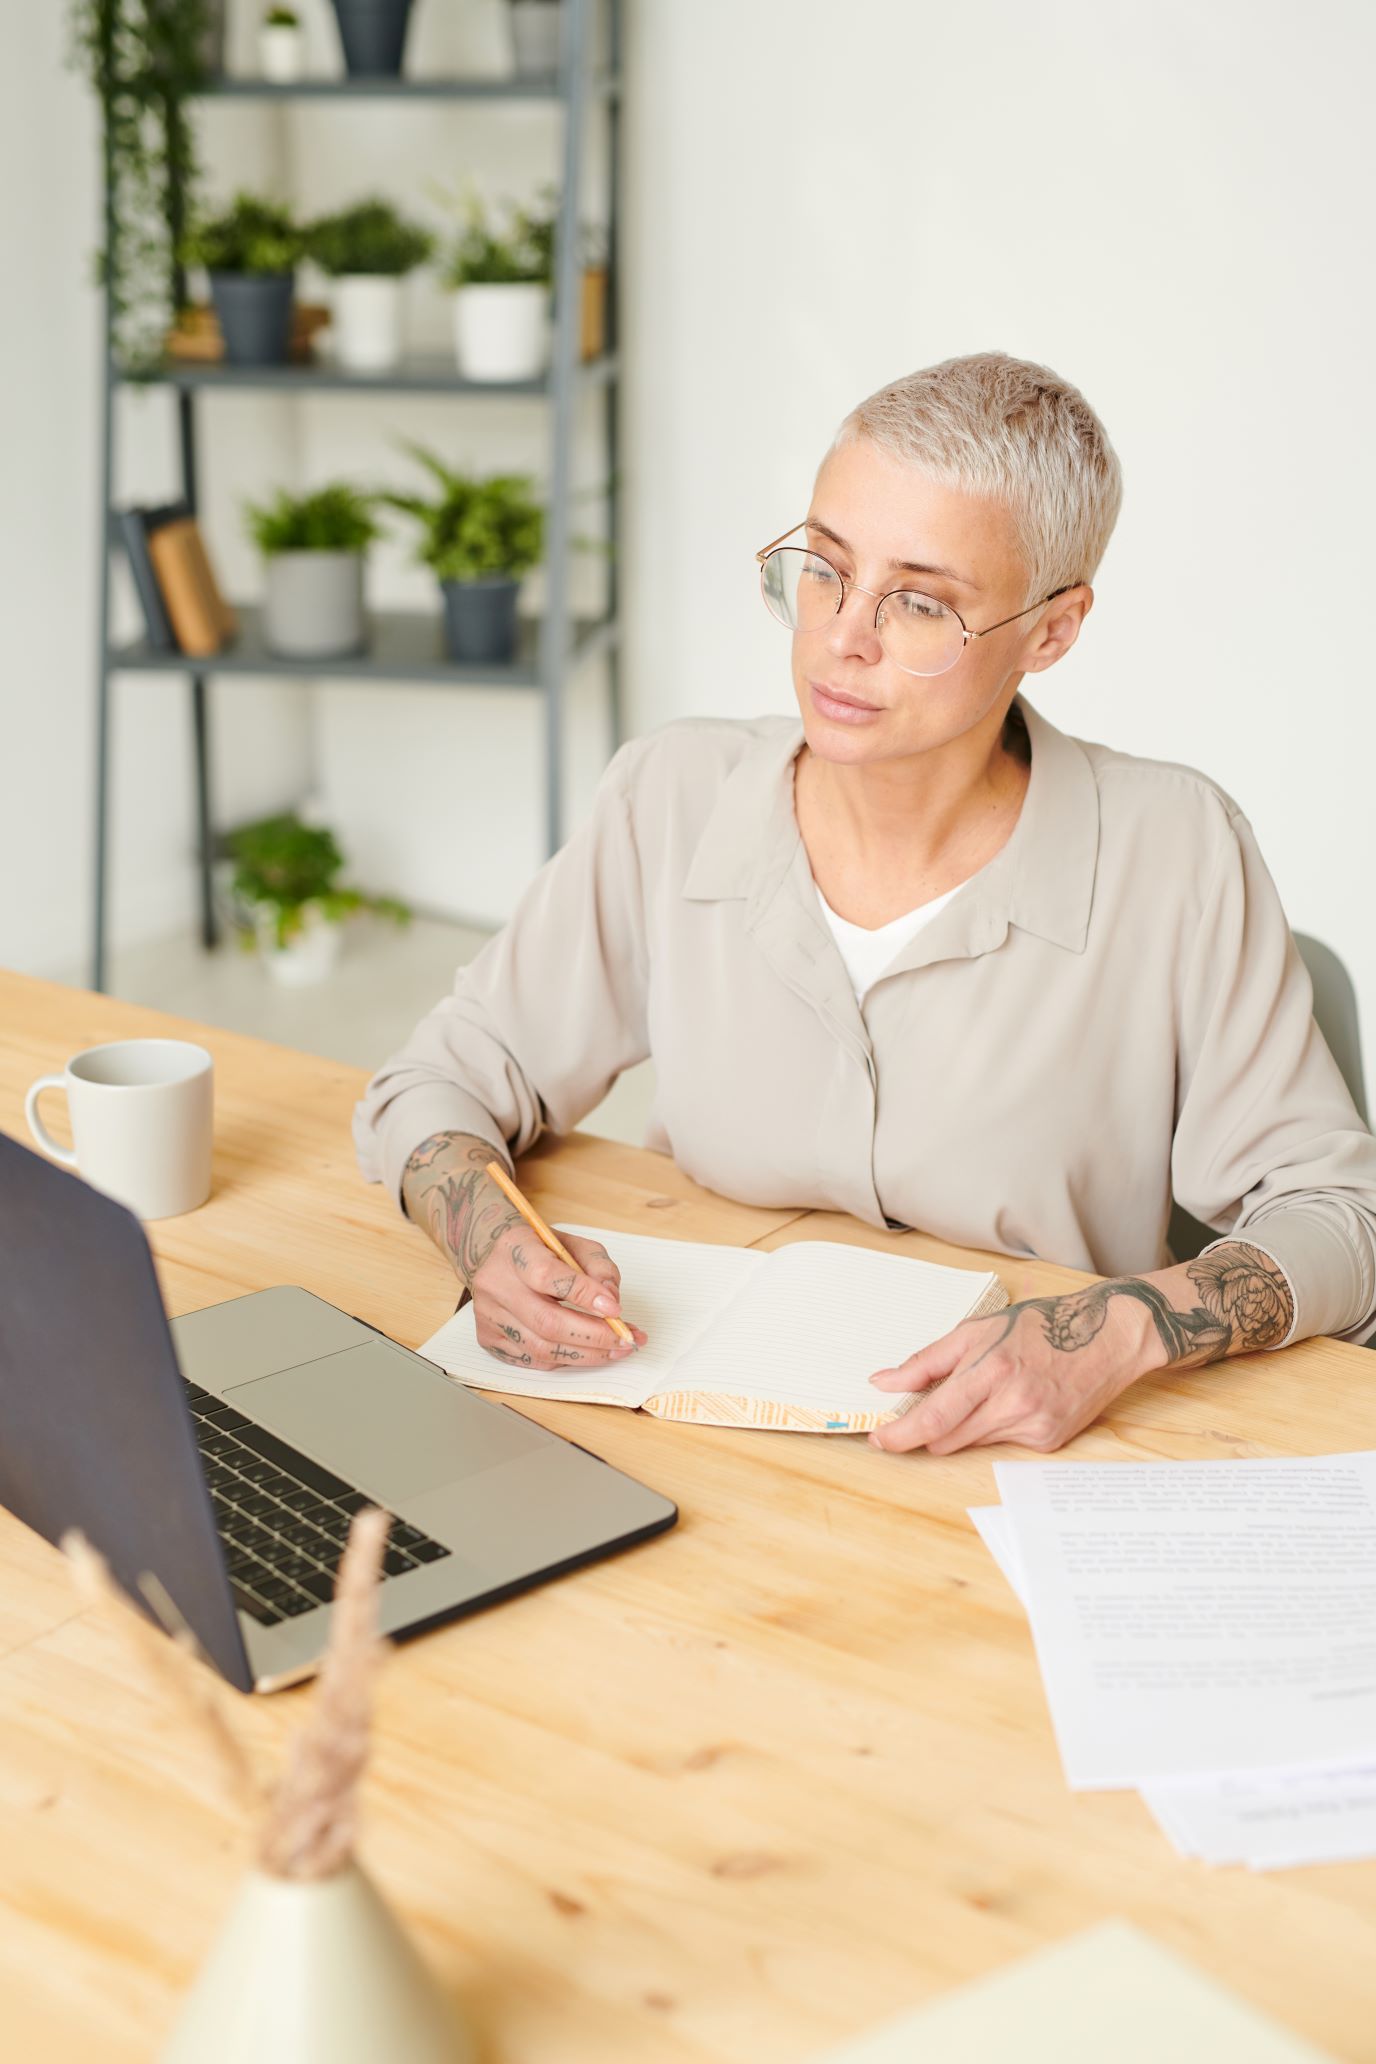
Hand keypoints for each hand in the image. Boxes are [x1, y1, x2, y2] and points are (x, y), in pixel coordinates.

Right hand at [400, 1133, 647, 1375]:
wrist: (492, 1257)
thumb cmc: (538, 1250)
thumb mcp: (572, 1243)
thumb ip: (597, 1266)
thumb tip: (612, 1300)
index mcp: (515, 1248)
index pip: (547, 1275)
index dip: (584, 1295)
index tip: (616, 1310)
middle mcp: (495, 1283)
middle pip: (547, 1321)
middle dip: (594, 1336)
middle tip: (626, 1340)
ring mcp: (488, 1315)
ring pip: (541, 1348)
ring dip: (586, 1355)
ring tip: (616, 1351)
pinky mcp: (488, 1338)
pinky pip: (532, 1360)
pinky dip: (565, 1360)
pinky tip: (586, 1353)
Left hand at [865, 1285, 1149, 1455]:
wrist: (1107, 1337)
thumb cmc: (1040, 1326)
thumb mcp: (977, 1330)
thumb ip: (927, 1361)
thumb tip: (884, 1382)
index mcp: (991, 1369)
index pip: (934, 1416)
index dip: (901, 1434)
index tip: (879, 1440)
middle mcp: (1013, 1403)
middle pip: (947, 1438)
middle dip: (929, 1429)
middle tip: (930, 1406)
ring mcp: (1034, 1427)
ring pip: (972, 1442)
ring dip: (965, 1425)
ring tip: (988, 1391)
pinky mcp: (1048, 1442)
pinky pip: (1002, 1445)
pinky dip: (996, 1427)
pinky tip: (1016, 1401)